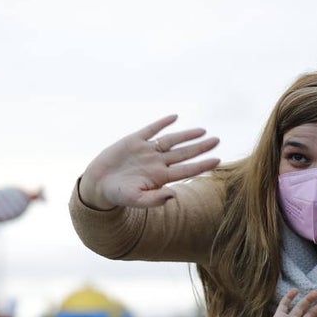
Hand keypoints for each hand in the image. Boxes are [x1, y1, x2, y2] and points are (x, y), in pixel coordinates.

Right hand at [77, 114, 219, 209]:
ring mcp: (146, 151)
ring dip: (186, 135)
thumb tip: (174, 196)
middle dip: (200, 147)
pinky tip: (174, 117)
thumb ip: (155, 199)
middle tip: (217, 140)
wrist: (98, 185)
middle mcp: (157, 163)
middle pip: (183, 153)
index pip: (187, 170)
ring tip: (202, 131)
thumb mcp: (136, 200)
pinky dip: (162, 123)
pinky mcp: (134, 141)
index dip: (202, 165)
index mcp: (160, 177)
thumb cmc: (118, 195)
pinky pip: (151, 129)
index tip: (218, 160)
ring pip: (171, 140)